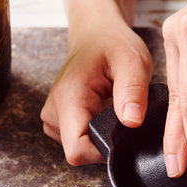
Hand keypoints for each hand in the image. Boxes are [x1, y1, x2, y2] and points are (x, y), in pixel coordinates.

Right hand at [41, 20, 151, 164]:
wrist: (95, 34)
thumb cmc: (112, 44)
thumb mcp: (132, 61)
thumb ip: (133, 91)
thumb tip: (132, 122)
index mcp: (68, 98)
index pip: (78, 151)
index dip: (105, 151)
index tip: (123, 131)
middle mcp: (54, 112)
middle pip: (82, 152)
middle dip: (107, 139)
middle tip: (121, 109)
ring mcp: (53, 119)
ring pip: (82, 148)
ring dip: (102, 133)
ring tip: (111, 105)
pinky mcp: (58, 123)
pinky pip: (80, 141)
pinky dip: (96, 130)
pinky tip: (102, 109)